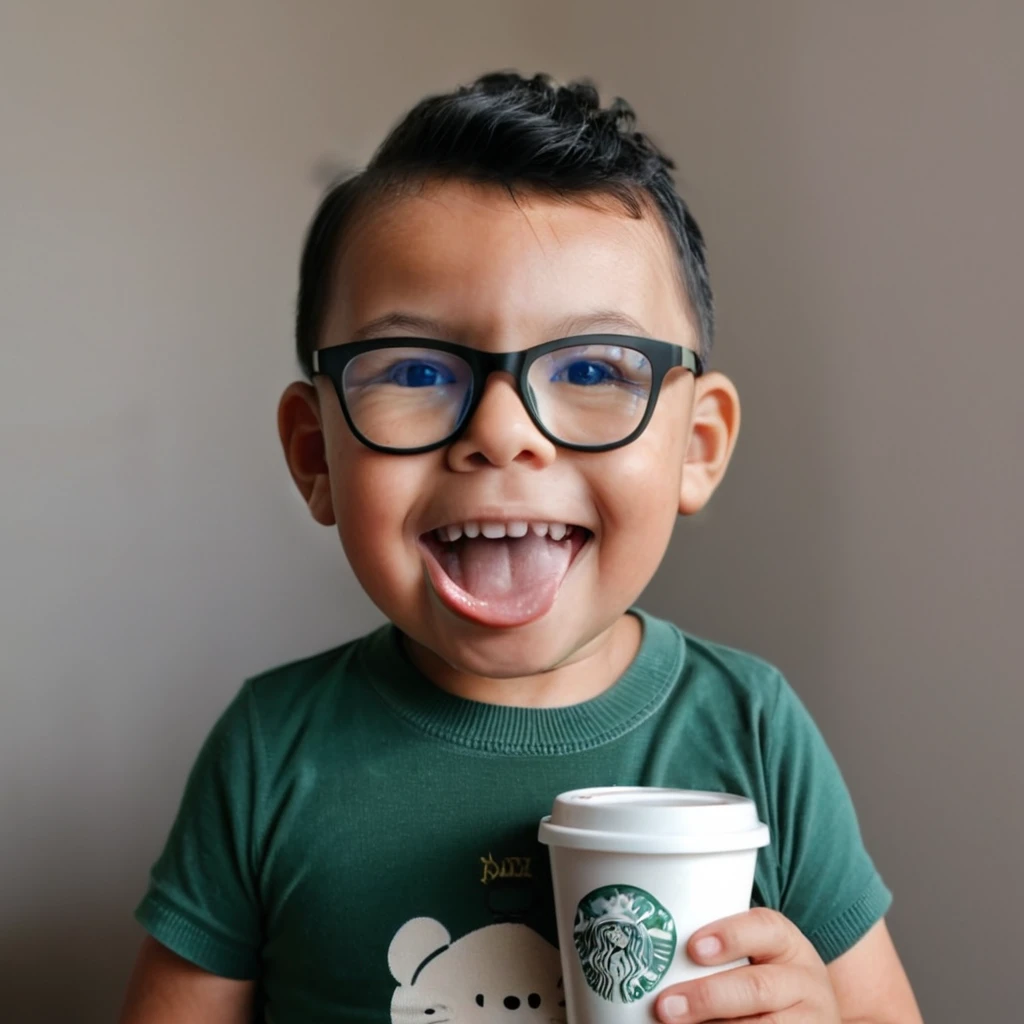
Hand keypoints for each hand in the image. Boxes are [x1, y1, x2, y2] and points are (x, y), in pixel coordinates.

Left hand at [655, 908, 840, 1022]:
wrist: (813, 1010)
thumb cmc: (764, 972)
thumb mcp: (756, 950)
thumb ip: (713, 949)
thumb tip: (644, 952)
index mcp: (786, 942)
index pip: (763, 928)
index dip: (729, 936)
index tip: (692, 948)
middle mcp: (803, 981)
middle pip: (756, 988)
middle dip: (707, 998)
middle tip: (664, 1007)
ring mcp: (809, 1021)